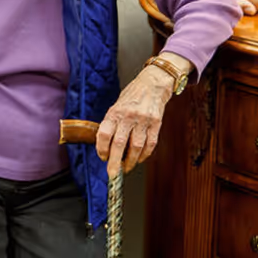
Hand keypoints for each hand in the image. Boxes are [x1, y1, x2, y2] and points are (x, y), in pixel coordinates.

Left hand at [96, 54, 188, 176]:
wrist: (154, 83)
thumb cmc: (132, 95)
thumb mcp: (117, 105)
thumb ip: (112, 122)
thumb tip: (106, 145)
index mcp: (115, 112)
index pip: (104, 133)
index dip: (101, 148)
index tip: (102, 157)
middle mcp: (128, 116)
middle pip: (119, 144)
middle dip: (115, 162)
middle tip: (112, 174)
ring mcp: (144, 120)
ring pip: (136, 147)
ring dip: (130, 161)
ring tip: (126, 168)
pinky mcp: (156, 124)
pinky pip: (150, 144)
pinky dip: (144, 155)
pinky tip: (139, 159)